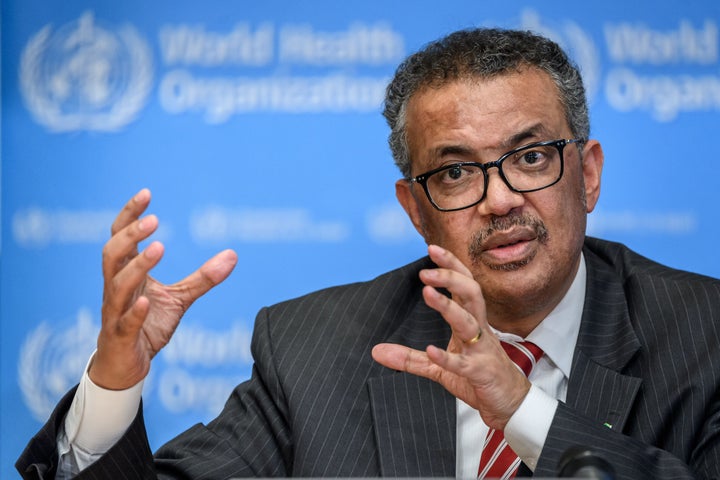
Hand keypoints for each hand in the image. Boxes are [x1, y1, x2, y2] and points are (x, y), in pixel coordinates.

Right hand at [90, 189, 237, 389]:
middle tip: (154, 220)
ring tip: (159, 248)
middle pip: (112, 254)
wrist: (127, 366)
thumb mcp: (180, 299)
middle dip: (130, 235)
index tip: (146, 193)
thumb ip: (203, 277)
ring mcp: (114, 313)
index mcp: (125, 274)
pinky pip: (124, 322)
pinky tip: (146, 301)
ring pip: (116, 285)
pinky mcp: (120, 337)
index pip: (120, 237)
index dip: (129, 215)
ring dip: (137, 266)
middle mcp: (115, 288)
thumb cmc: (147, 325)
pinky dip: (133, 311)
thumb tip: (234, 254)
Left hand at [371, 244, 529, 429]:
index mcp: (471, 322)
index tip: (432, 248)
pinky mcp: (480, 373)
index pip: (463, 285)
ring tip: (427, 293)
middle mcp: (479, 330)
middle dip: (451, 278)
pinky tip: (431, 350)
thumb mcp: (438, 366)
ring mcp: (481, 350)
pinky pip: (464, 363)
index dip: (450, 265)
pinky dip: (448, 356)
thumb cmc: (478, 377)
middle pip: (471, 293)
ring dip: (448, 307)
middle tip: (425, 270)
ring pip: (468, 322)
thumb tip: (376, 351)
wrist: (509, 404)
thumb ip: (409, 358)